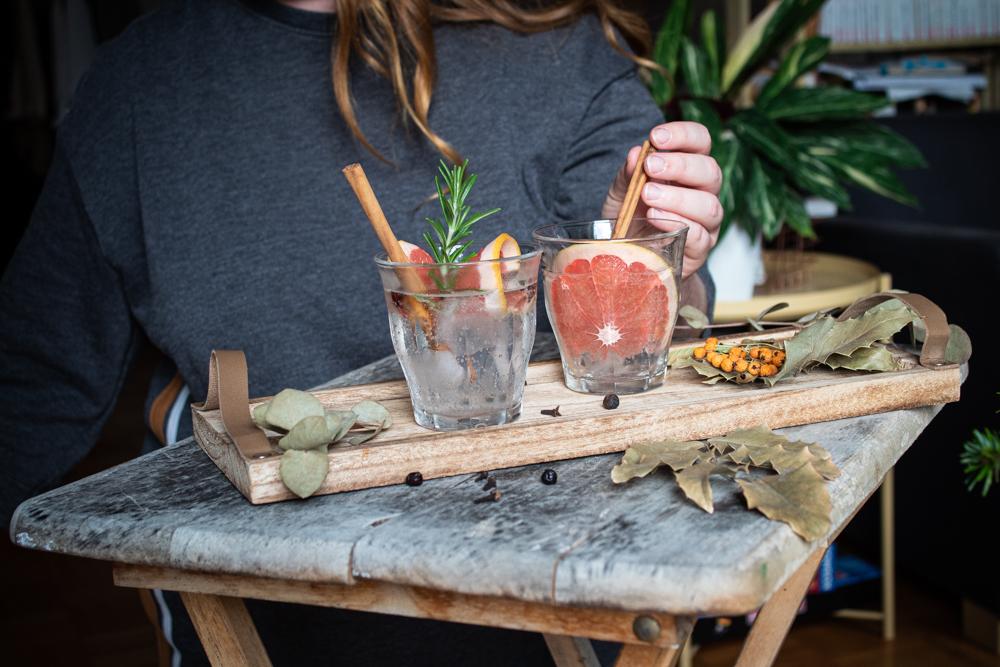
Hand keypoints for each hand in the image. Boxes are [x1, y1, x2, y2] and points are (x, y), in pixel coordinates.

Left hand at [602, 121, 722, 277]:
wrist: (626, 261)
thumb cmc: (628, 221)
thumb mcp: (620, 194)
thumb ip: (628, 175)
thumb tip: (637, 153)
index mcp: (688, 171)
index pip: (701, 142)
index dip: (684, 135)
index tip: (656, 136)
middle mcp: (703, 194)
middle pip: (710, 171)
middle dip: (680, 166)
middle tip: (651, 167)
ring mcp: (705, 224)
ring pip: (709, 205)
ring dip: (677, 197)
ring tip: (648, 195)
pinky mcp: (699, 251)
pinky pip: (699, 236)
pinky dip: (676, 223)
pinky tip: (654, 217)